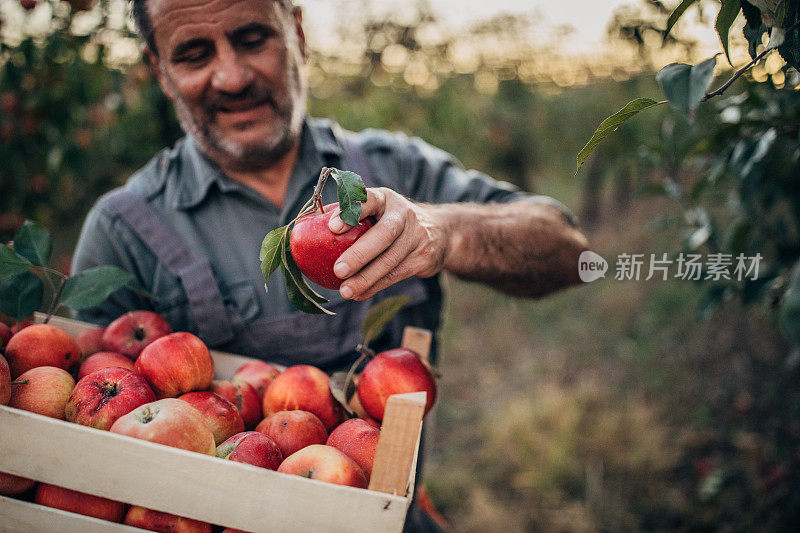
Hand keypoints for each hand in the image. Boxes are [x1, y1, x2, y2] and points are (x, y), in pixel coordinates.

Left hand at [327, 187, 448, 299]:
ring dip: (366, 278)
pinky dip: (376, 286)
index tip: (332, 227)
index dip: (351, 212)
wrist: (438, 232)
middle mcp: (404, 214)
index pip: (368, 199)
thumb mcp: (376, 210)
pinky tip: (359, 294)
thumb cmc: (389, 221)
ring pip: (391, 260)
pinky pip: (396, 275)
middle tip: (337, 270)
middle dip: (360, 254)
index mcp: (385, 199)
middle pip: (383, 234)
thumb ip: (348, 216)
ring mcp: (417, 236)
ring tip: (345, 291)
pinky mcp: (424, 257)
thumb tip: (302, 229)